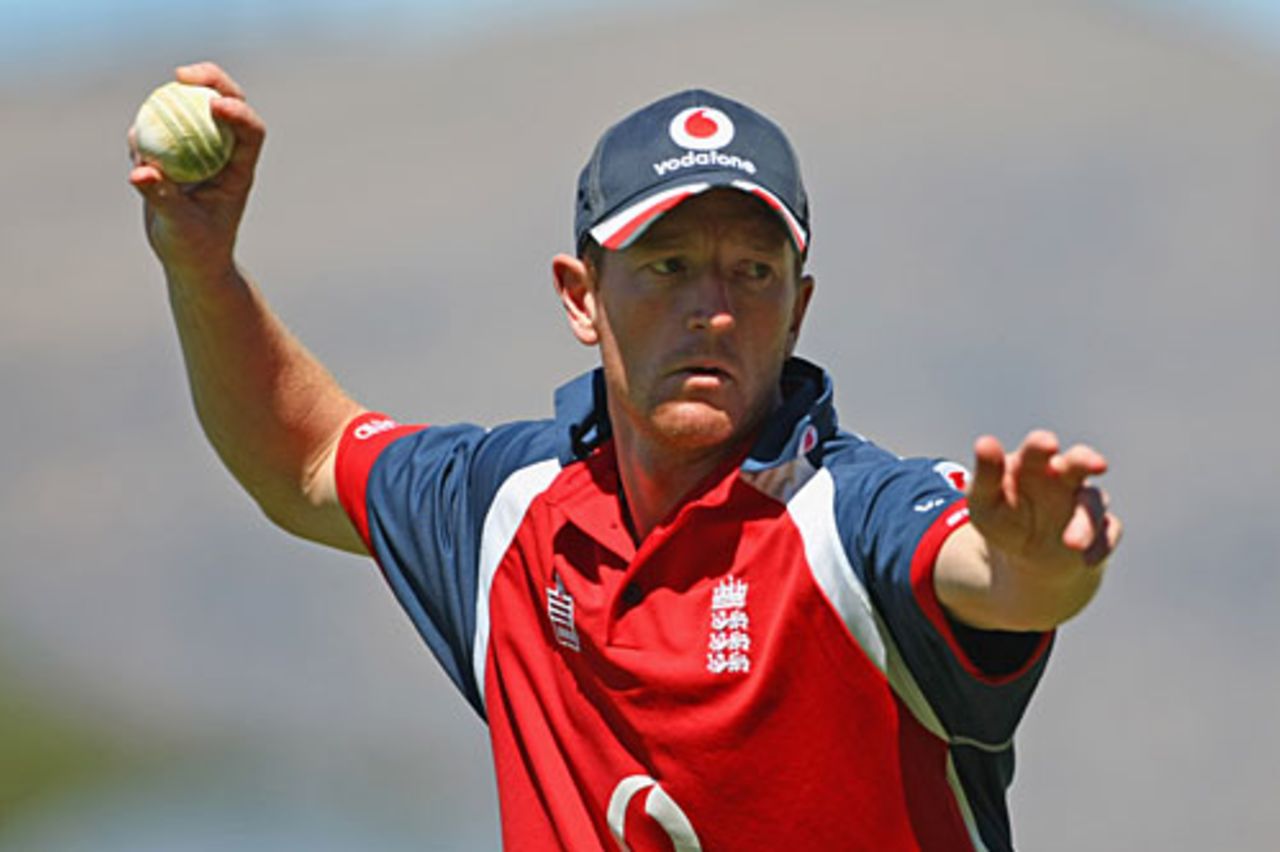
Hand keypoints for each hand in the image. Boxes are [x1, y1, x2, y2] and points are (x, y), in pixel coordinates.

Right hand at [128, 62, 265, 277]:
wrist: (189, 260)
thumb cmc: (195, 249)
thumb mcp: (179, 227)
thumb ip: (162, 198)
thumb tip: (141, 171)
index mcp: (240, 171)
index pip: (251, 133)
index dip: (239, 113)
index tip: (215, 104)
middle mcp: (224, 155)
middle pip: (226, 105)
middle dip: (211, 81)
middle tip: (181, 74)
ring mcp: (200, 152)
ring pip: (193, 110)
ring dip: (175, 96)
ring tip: (153, 103)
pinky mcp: (174, 155)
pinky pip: (162, 129)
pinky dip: (148, 127)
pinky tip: (136, 141)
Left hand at [967, 430, 1122, 575]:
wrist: (1026, 558)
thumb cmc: (1002, 518)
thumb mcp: (984, 501)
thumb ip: (985, 475)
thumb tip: (985, 442)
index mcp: (1033, 463)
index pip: (1038, 448)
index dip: (1042, 445)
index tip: (1047, 445)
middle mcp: (1065, 476)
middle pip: (1079, 461)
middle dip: (1086, 461)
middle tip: (1096, 464)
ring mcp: (1084, 503)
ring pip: (1094, 503)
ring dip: (1085, 523)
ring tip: (1071, 544)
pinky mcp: (1100, 531)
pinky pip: (1107, 536)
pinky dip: (1099, 547)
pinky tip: (1087, 560)